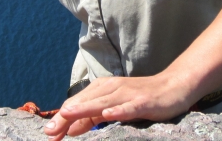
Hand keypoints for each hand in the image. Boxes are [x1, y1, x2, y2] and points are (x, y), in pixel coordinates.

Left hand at [43, 73, 193, 140]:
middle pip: (84, 103)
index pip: (76, 104)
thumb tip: (70, 128)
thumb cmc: (141, 98)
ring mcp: (127, 94)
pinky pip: (128, 106)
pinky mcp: (143, 101)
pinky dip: (118, 110)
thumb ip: (92, 117)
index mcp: (102, 90)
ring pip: (102, 102)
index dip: (61, 119)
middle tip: (49, 132)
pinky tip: (107, 115)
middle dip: (65, 117)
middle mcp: (111, 89)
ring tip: (66, 116)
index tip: (48, 135)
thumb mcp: (113, 108)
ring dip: (83, 110)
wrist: (174, 86)